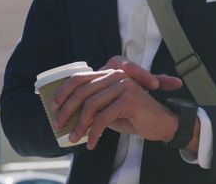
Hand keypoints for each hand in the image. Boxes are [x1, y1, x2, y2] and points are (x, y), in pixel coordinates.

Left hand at [51, 56, 183, 148]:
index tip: (54, 108)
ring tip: (74, 138)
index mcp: (110, 73)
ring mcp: (124, 84)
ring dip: (80, 125)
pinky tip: (92, 143)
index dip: (63, 92)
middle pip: (82, 91)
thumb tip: (66, 114)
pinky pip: (103, 118)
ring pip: (91, 105)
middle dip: (67, 111)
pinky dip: (94, 133)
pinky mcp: (129, 98)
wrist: (161, 123)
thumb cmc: (134, 117)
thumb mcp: (108, 109)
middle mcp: (116, 74)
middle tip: (59, 127)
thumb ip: (92, 105)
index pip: (79, 78)